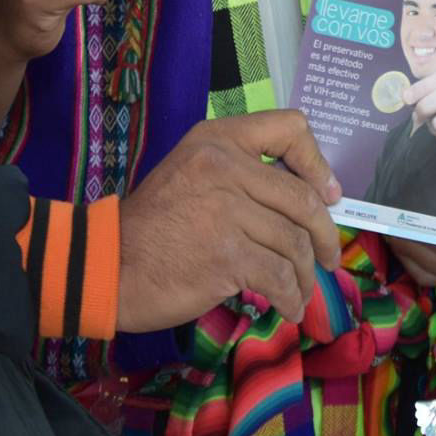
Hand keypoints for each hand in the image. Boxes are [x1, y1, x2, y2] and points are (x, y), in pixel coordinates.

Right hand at [115, 110, 342, 332]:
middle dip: (324, 235)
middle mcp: (226, 166)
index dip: (317, 162)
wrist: (106, 264)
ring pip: (294, 242)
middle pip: (302, 198)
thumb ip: (240, 174)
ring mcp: (228, 211)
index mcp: (218, 139)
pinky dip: (291, 297)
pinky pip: (279, 277)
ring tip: (303, 290)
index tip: (328, 195)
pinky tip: (289, 308)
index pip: (289, 127)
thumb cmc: (152, 224)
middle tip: (329, 257)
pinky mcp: (227, 256)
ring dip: (306, 274)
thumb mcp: (191, 173)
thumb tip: (306, 200)